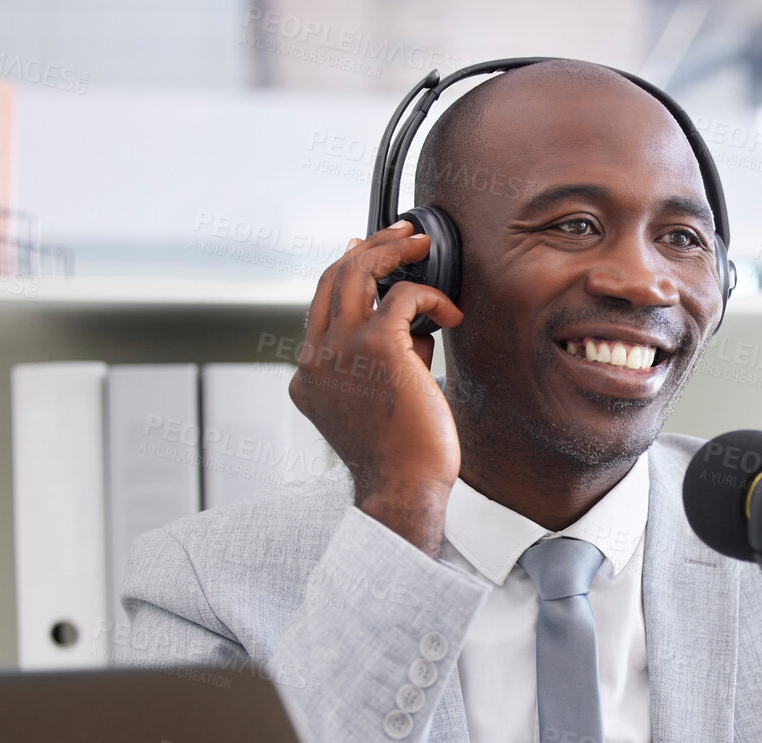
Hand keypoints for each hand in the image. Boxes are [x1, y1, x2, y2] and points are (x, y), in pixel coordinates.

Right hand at [289, 221, 465, 554]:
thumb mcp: (379, 403)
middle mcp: (316, 358)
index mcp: (309, 376)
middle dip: (370, 246)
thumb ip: (387, 361)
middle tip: (402, 235)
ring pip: (358, 272)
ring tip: (422, 245)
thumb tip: (418, 328)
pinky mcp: (378, 347)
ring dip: (393, 251)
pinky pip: (403, 297)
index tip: (364, 250)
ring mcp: (341, 350)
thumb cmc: (402, 457)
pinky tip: (452, 315)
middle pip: (332, 277)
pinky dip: (432, 298)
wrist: (403, 489)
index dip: (343, 270)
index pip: (318, 304)